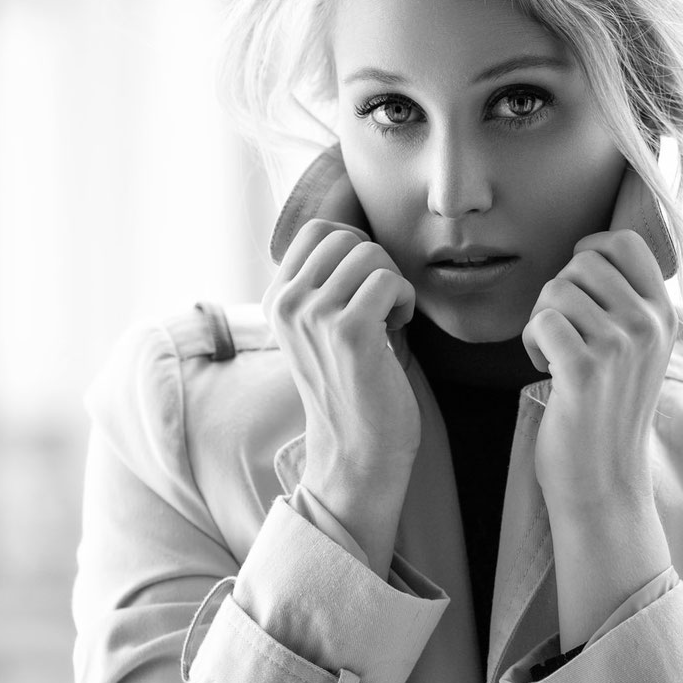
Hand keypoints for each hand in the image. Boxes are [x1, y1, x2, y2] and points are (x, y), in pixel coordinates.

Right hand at [263, 219, 418, 575]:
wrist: (357, 452)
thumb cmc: (353, 387)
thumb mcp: (322, 328)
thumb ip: (326, 283)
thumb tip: (356, 236)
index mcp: (276, 300)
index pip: (318, 231)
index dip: (356, 247)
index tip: (367, 286)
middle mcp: (287, 304)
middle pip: (346, 237)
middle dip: (378, 264)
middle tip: (382, 305)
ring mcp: (314, 316)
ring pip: (370, 254)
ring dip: (393, 283)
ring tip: (389, 319)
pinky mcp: (348, 332)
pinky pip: (390, 281)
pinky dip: (406, 301)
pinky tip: (398, 330)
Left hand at [522, 228, 675, 514]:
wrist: (605, 481)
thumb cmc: (608, 414)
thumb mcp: (638, 352)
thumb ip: (626, 305)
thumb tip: (588, 255)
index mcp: (663, 315)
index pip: (626, 243)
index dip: (590, 250)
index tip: (577, 285)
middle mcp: (648, 325)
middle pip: (583, 262)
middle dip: (558, 292)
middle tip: (562, 333)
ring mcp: (619, 347)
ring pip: (557, 289)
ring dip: (541, 319)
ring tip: (555, 355)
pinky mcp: (585, 371)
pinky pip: (542, 320)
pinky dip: (531, 341)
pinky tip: (544, 367)